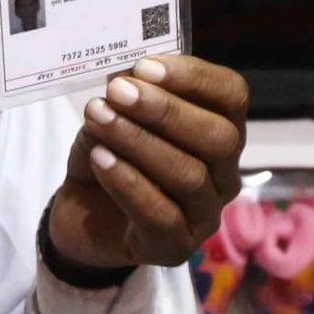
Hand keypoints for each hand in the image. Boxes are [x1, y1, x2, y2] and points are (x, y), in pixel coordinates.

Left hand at [48, 53, 247, 270]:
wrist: (82, 215)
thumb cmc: (109, 154)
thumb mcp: (114, 116)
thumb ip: (125, 97)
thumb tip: (123, 79)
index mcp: (221, 130)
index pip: (231, 96)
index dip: (194, 77)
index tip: (144, 66)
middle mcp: (224, 174)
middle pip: (219, 139)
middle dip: (165, 110)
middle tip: (118, 91)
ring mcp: (205, 215)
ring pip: (189, 176)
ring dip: (139, 141)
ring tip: (98, 118)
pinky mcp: (176, 247)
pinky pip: (161, 215)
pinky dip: (128, 182)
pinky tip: (99, 159)